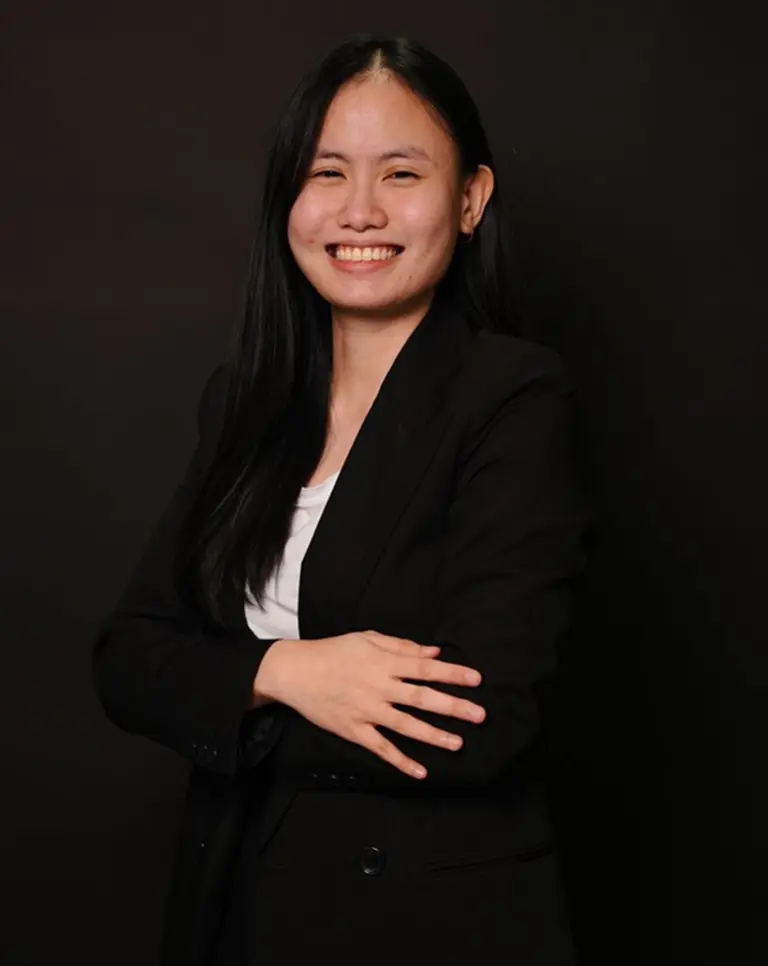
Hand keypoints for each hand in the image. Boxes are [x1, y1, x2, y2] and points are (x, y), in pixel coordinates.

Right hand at [262, 630, 485, 778]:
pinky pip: (381, 747)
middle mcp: (378, 687)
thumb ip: (401, 646)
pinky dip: (400, 761)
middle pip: (421, 698)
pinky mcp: (354, 730)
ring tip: (458, 743)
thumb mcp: (367, 639)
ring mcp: (366, 711)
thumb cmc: (333, 651)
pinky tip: (421, 771)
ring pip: (406, 725)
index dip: (452, 674)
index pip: (424, 668)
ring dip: (433, 735)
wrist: (295, 672)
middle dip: (452, 706)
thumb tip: (433, 652)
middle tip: (480, 715)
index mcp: (383, 662)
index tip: (476, 680)